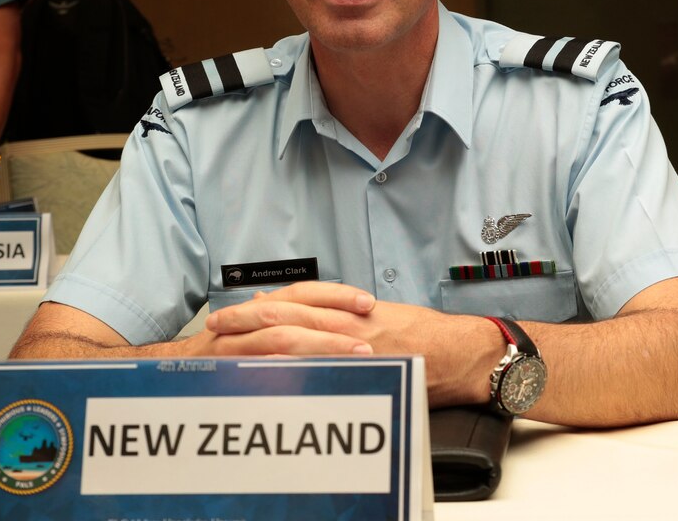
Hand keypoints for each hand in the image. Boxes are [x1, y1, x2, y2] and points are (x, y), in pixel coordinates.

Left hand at [203, 281, 487, 404]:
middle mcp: (351, 322)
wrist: (460, 352)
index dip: (262, 304)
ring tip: (228, 351)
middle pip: (287, 317)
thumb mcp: (382, 314)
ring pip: (296, 342)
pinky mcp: (367, 369)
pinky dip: (289, 373)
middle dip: (247, 322)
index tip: (233, 310)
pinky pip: (320, 371)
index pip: (298, 299)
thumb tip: (301, 312)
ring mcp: (357, 346)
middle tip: (217, 326)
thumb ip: (342, 314)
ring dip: (257, 347)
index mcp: (352, 307)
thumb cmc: (426, 334)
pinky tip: (265, 378)